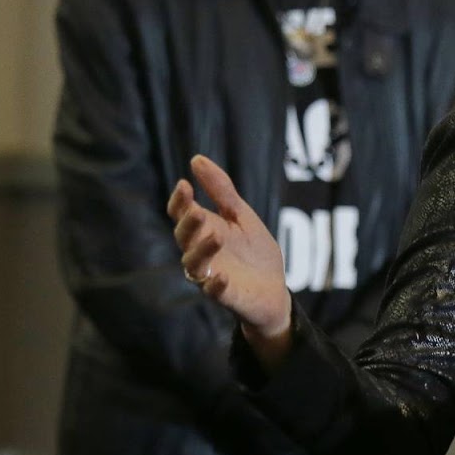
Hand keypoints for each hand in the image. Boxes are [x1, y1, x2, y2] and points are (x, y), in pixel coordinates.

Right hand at [168, 154, 293, 363]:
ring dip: (202, 251)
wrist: (274, 288)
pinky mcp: (225, 295)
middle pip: (183, 237)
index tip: (185, 185)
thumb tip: (196, 159)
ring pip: (193, 264)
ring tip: (216, 237)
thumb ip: (221, 191)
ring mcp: (211, 274)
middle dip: (188, 224)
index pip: (181, 214)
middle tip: (197, 211)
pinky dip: (215, 285)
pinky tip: (222, 277)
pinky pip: (214, 292)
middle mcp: (200, 252)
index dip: (180, 201)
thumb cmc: (253, 251)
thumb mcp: (241, 215)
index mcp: (203, 230)